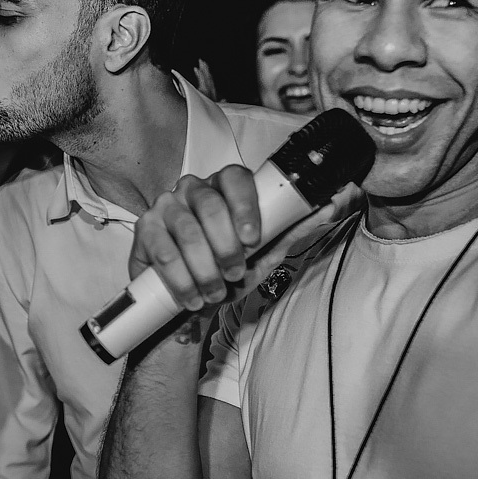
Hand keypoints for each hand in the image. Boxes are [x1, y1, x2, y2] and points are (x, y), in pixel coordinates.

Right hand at [128, 165, 361, 312]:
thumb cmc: (228, 271)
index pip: (234, 178)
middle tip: (233, 275)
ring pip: (186, 230)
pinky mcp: (144, 228)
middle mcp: (192, 188)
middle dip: (224, 247)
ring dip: (203, 268)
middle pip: (209, 205)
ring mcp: (165, 205)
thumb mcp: (264, 254)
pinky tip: (191, 295)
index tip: (252, 239)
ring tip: (213, 292)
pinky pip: (162, 249)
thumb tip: (334, 202)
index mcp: (223, 187)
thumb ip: (294, 229)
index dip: (244, 206)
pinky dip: (179, 277)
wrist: (189, 301)